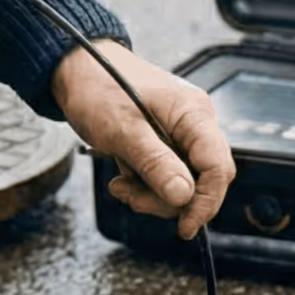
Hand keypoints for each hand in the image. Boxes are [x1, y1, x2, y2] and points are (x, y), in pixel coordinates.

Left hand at [51, 41, 235, 240]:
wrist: (75, 67)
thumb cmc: (98, 86)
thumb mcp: (122, 130)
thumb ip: (155, 163)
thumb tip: (184, 197)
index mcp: (193, 113)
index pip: (219, 167)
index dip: (206, 202)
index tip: (184, 227)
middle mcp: (193, 123)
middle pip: (202, 181)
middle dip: (168, 199)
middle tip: (131, 198)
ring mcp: (180, 134)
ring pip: (182, 183)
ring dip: (151, 194)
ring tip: (119, 185)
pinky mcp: (164, 142)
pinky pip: (165, 176)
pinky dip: (145, 184)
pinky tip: (122, 176)